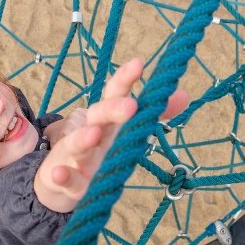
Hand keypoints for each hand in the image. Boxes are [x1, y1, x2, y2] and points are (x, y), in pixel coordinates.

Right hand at [33, 58, 188, 212]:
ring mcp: (74, 155)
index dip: (125, 80)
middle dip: (112, 109)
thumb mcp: (124, 132)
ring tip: (94, 134)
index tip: (138, 63)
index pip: (115, 94)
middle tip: (131, 106)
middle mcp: (90, 131)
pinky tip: (60, 173)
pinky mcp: (66, 181)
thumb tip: (184, 95)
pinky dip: (62, 176)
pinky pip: (65, 180)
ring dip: (84, 138)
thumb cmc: (99, 148)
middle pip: (98, 115)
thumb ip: (152, 115)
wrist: (62, 177)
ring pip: (77, 144)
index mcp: (108, 119)